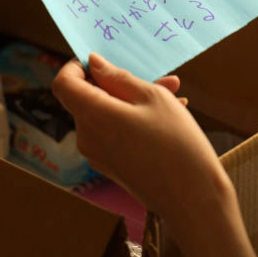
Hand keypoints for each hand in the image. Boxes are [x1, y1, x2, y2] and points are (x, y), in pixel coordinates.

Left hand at [51, 53, 257, 256]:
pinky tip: (172, 115)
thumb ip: (118, 78)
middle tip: (159, 77)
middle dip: (121, 83)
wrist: (193, 197)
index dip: (77, 66)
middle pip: (89, 98)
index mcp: (92, 116)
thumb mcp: (152, 98)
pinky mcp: (114, 166)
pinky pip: (117, 133)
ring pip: (108, 115)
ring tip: (175, 94)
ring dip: (135, 100)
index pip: (63, 84)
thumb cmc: (176, 142)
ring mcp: (99, 154)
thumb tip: (94, 63)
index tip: (101, 60)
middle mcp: (87, 137)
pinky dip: (136, 120)